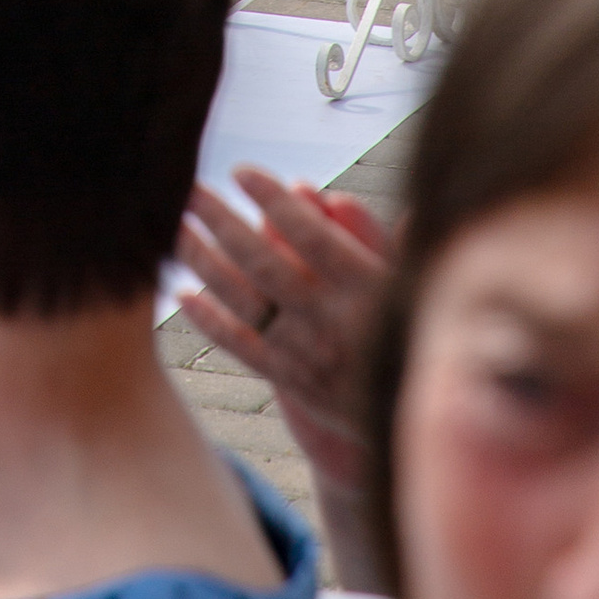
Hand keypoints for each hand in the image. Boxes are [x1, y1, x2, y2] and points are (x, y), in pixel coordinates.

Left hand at [176, 170, 393, 564]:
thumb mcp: (419, 285)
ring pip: (248, 304)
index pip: (315, 238)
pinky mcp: (298, 387)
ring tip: (174, 229)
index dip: (275, 204)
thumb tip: (336, 198)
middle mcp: (335, 325)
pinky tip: (183, 294)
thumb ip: (377, 240)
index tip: (240, 171)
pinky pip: (247, 350)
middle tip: (186, 187)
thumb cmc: (424, 336)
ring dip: (206, 263)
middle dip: (223, 222)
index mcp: (370, 292)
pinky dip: (212, 322)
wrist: (425, 428)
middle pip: (266, 265)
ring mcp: (311, 358)